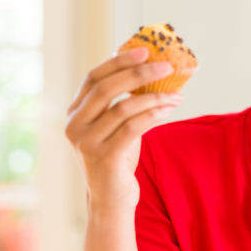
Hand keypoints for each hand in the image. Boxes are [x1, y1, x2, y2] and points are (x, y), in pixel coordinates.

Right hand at [64, 47, 182, 216]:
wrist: (111, 199)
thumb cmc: (117, 158)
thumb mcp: (116, 126)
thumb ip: (122, 102)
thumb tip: (150, 69)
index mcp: (74, 113)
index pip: (93, 78)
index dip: (118, 61)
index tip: (144, 50)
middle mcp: (74, 125)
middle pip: (106, 88)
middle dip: (139, 73)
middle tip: (166, 66)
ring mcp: (86, 142)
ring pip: (123, 108)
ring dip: (154, 97)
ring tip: (176, 95)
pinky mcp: (104, 157)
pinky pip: (133, 127)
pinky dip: (154, 115)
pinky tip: (169, 109)